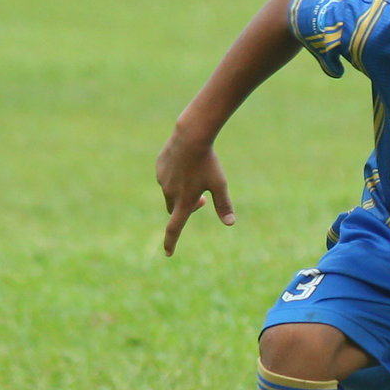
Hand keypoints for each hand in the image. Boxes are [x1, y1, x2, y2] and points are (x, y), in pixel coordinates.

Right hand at [156, 130, 232, 255]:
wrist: (191, 136)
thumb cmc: (208, 162)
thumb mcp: (219, 184)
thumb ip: (224, 205)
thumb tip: (231, 223)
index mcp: (184, 201)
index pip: (174, 228)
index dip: (171, 242)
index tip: (168, 253)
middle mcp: (170, 193)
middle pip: (175, 210)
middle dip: (187, 208)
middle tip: (202, 199)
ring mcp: (162, 180)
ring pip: (171, 192)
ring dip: (181, 191)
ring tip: (195, 175)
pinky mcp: (159, 167)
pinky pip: (166, 177)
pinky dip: (175, 176)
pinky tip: (186, 163)